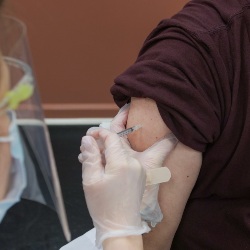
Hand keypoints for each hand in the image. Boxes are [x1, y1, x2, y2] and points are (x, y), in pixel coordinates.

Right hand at [81, 128, 149, 247]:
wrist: (120, 227)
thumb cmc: (104, 206)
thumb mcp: (91, 180)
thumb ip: (90, 156)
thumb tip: (87, 139)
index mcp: (122, 163)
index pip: (112, 137)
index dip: (99, 132)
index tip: (88, 134)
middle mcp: (134, 163)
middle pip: (116, 145)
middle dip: (100, 145)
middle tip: (85, 152)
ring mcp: (139, 169)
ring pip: (120, 153)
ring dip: (106, 154)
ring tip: (91, 162)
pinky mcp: (140, 175)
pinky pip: (125, 162)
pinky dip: (114, 161)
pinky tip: (102, 168)